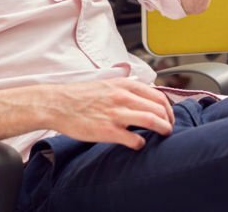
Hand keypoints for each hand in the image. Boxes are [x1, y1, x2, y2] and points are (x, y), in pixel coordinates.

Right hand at [45, 78, 175, 149]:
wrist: (58, 104)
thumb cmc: (82, 96)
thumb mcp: (109, 84)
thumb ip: (127, 88)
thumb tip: (145, 96)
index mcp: (125, 85)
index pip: (158, 95)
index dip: (168, 108)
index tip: (169, 116)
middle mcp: (123, 97)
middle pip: (159, 108)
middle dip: (169, 120)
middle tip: (169, 128)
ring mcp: (116, 114)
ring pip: (151, 120)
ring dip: (163, 129)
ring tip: (164, 135)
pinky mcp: (108, 131)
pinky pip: (133, 139)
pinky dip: (141, 143)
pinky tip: (138, 145)